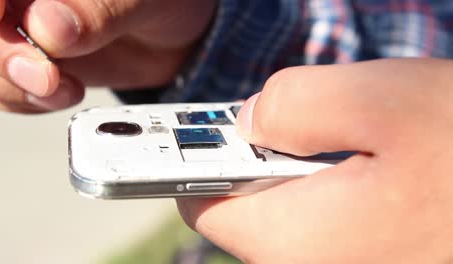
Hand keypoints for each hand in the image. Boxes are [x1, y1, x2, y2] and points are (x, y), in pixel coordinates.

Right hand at [0, 0, 216, 112]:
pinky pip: (6, 87)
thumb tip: (48, 27)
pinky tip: (61, 95)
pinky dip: (26, 100)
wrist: (172, 39)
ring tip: (64, 90)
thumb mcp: (143, 0)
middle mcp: (29, 1)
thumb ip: (99, 10)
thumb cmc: (165, 4)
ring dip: (14, 86)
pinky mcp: (33, 64)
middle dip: (3, 54)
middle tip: (46, 76)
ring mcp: (25, 32)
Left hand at [177, 58, 452, 262]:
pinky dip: (335, 191)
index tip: (197, 129)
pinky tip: (377, 169)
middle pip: (249, 209)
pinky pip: (329, 227)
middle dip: (264, 157)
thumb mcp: (381, 99)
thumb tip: (249, 121)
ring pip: (292, 215)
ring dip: (306, 170)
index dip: (198, 158)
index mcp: (301, 242)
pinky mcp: (376, 262)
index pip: (205, 203)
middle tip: (306, 119)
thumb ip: (292, 104)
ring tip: (358, 141)